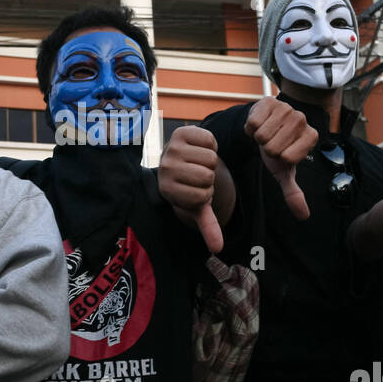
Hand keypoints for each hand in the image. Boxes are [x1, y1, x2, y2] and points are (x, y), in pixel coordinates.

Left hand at [159, 126, 224, 251]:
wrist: (180, 159)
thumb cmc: (190, 184)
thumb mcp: (198, 205)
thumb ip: (207, 225)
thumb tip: (218, 249)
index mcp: (166, 189)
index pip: (202, 196)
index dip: (206, 193)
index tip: (196, 190)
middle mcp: (164, 168)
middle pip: (207, 175)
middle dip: (209, 177)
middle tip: (198, 175)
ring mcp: (171, 148)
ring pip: (211, 158)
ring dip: (210, 161)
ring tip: (198, 162)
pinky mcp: (181, 132)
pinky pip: (210, 140)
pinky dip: (211, 145)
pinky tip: (200, 148)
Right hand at [244, 97, 316, 219]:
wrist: (262, 126)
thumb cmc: (276, 149)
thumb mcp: (283, 171)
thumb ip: (293, 193)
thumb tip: (304, 216)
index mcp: (311, 137)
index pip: (287, 158)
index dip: (278, 158)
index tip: (281, 152)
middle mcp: (302, 119)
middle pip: (273, 147)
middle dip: (267, 148)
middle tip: (271, 142)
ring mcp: (287, 107)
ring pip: (263, 135)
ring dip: (258, 137)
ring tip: (265, 132)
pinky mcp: (270, 101)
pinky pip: (253, 122)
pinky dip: (251, 127)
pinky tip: (258, 124)